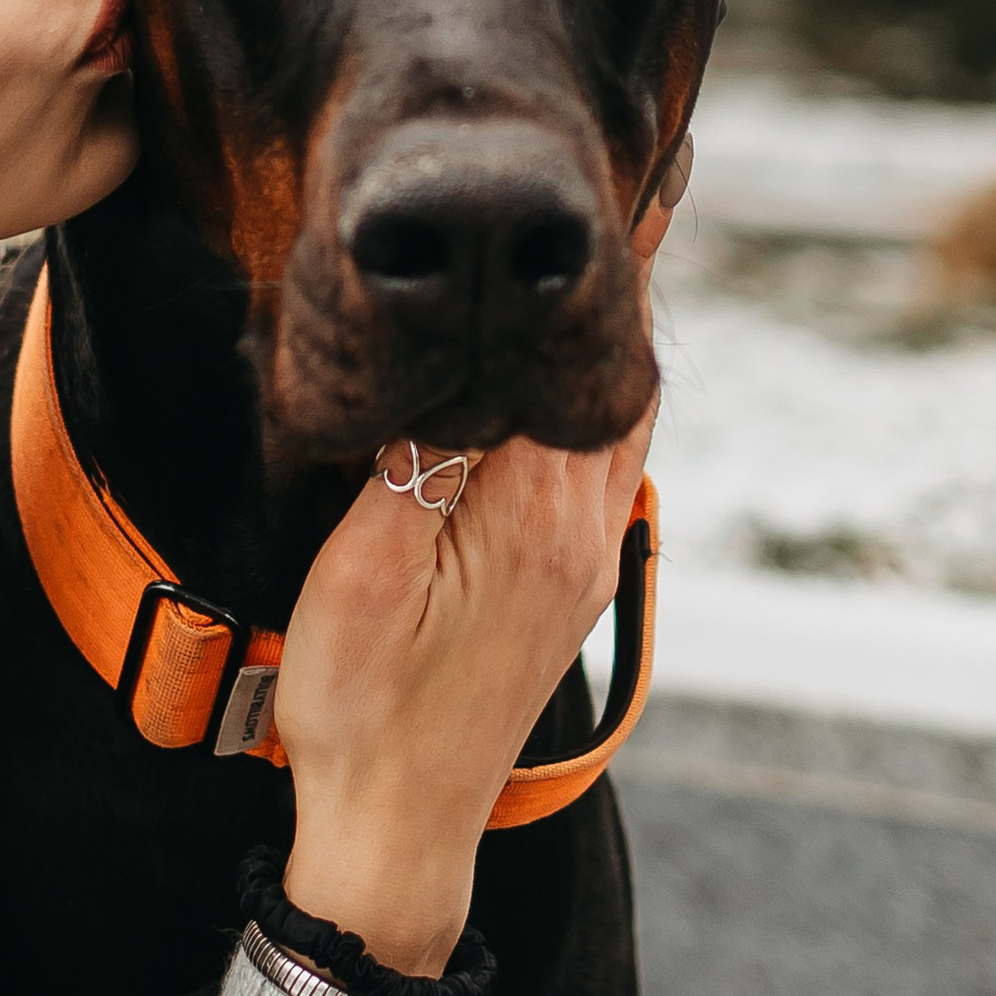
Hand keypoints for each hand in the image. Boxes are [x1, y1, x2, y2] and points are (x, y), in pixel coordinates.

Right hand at [273, 175, 677, 975]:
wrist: (398, 826)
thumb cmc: (359, 704)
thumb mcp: (361, 570)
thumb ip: (411, 460)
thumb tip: (447, 364)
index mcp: (536, 512)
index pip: (583, 357)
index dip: (607, 264)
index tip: (629, 170)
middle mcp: (585, 527)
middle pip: (625, 376)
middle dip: (628, 282)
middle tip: (636, 179)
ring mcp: (586, 559)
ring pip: (622, 419)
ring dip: (616, 338)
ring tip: (610, 256)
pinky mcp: (569, 584)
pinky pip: (603, 459)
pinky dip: (597, 395)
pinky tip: (564, 376)